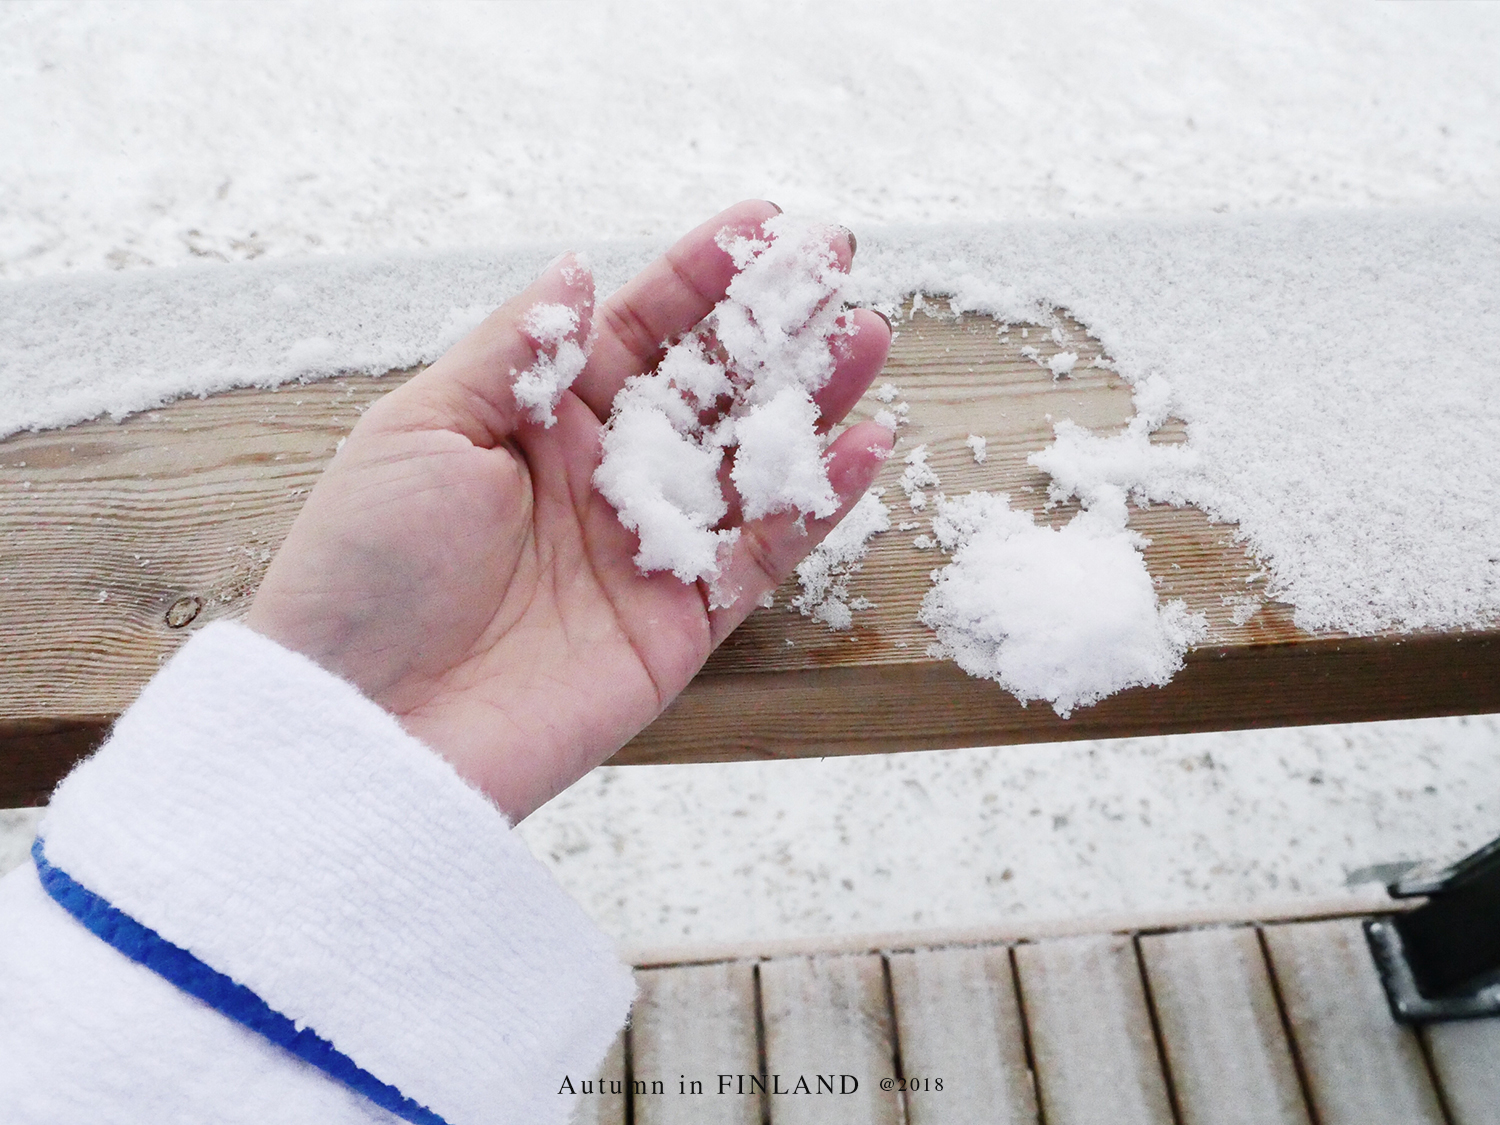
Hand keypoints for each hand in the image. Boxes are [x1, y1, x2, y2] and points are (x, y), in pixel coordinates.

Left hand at [245, 201, 892, 819]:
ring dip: (812, 399)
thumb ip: (516, 351)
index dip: (698, 276)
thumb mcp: (421, 430)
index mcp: (536, 422)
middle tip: (835, 261)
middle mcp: (600, 478)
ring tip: (869, 336)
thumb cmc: (366, 571)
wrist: (368, 730)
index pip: (634, 331)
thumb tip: (580, 269)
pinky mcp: (679, 624)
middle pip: (707, 385)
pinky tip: (864, 445)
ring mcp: (646, 551)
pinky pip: (764, 554)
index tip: (761, 225)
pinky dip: (818, 503)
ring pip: (750, 460)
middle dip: (772, 323)